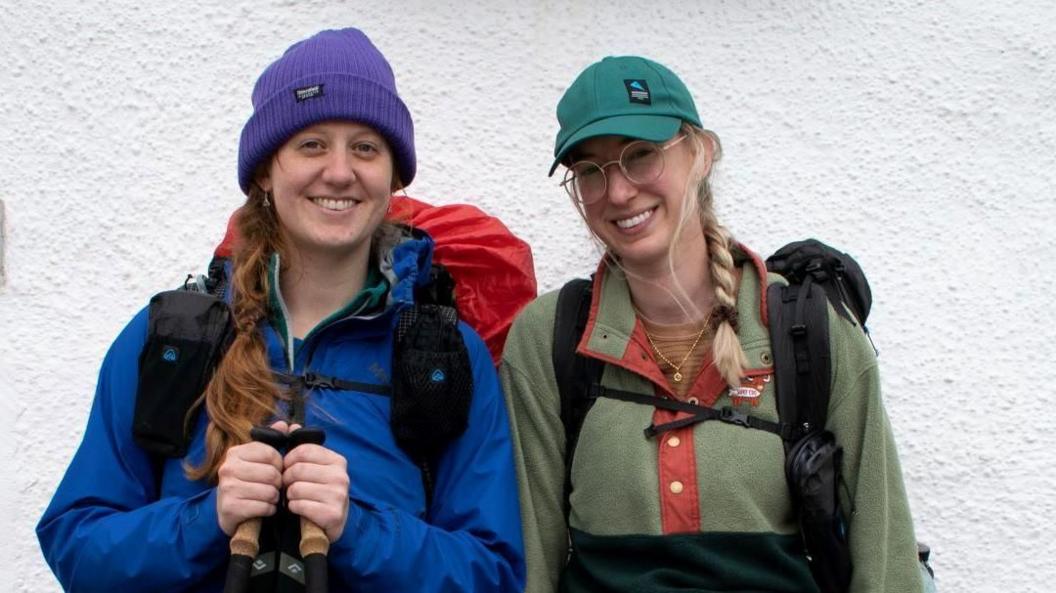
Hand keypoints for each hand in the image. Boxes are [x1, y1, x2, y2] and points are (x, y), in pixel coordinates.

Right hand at [215, 420, 287, 535]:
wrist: (229, 511)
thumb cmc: (248, 482)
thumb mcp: (257, 460)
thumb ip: (272, 441)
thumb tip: (288, 425)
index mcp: (235, 452)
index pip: (271, 454)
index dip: (280, 465)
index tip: (276, 470)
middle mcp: (228, 468)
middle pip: (271, 474)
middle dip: (278, 483)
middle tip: (274, 487)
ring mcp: (227, 488)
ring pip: (269, 492)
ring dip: (274, 498)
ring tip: (269, 498)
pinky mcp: (230, 508)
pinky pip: (263, 507)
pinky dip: (269, 509)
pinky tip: (263, 508)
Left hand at [283, 424, 349, 541]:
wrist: (330, 524)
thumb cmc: (316, 492)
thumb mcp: (312, 468)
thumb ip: (300, 446)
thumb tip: (289, 425)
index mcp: (337, 460)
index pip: (303, 450)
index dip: (288, 460)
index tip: (287, 469)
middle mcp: (341, 476)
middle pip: (298, 469)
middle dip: (287, 479)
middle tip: (288, 486)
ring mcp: (339, 495)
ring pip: (296, 488)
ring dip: (289, 495)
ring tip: (295, 498)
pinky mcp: (333, 514)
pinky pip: (299, 505)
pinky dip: (294, 508)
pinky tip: (299, 509)